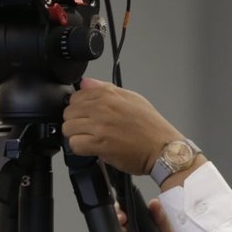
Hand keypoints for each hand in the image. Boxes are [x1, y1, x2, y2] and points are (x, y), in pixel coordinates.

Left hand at [62, 77, 182, 175]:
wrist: (163, 148)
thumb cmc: (151, 126)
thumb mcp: (132, 98)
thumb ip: (105, 89)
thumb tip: (85, 83)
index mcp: (108, 94)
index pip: (75, 97)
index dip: (79, 108)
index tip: (87, 115)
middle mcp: (102, 107)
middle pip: (68, 113)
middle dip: (75, 122)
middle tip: (88, 129)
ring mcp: (100, 126)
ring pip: (68, 129)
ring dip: (76, 136)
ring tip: (90, 139)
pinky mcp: (99, 144)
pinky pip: (75, 144)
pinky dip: (80, 148)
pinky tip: (91, 148)